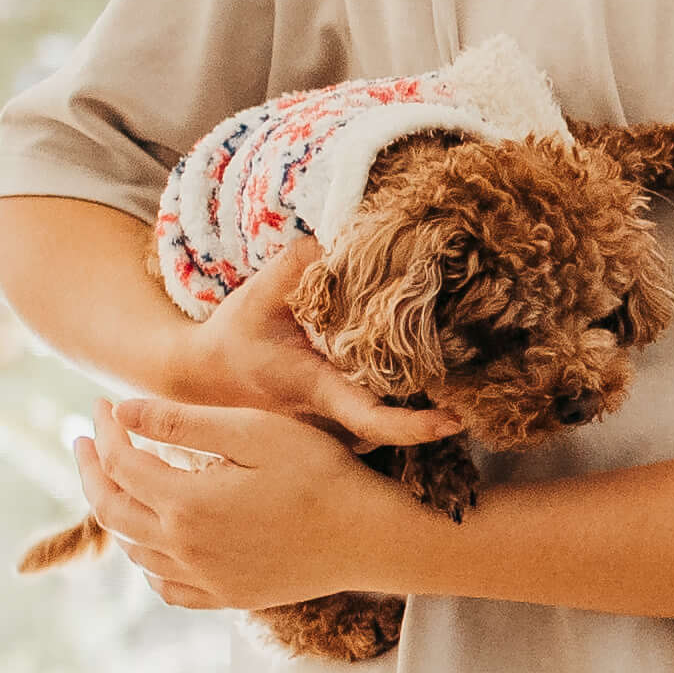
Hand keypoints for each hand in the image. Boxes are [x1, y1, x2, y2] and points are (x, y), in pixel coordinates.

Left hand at [75, 395, 442, 614]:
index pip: (121, 463)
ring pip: (135, 551)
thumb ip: (182, 422)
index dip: (104, 430)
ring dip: (116, 511)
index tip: (102, 403)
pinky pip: (167, 587)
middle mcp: (185, 548)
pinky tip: (155, 541)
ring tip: (118, 481)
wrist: (373, 540)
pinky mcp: (228, 597)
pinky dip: (148, 562)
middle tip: (85, 440)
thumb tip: (121, 411)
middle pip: (112, 510)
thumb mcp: (254, 433)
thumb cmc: (323, 475)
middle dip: (91, 470)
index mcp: (186, 503)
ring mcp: (206, 579)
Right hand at [170, 231, 453, 441]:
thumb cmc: (233, 337)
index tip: (456, 420)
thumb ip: (300, 263)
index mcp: (316, 391)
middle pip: (393, 427)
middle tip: (470, 374)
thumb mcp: (259, 295)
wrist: (202, 377)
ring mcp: (330, 437)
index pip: (372, 419)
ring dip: (414, 406)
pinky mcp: (332, 434)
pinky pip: (373, 425)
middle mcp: (329, 424)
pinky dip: (395, 405)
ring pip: (386, 429)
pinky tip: (408, 373)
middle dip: (431, 410)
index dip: (415, 426)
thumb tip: (342, 235)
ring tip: (446, 370)